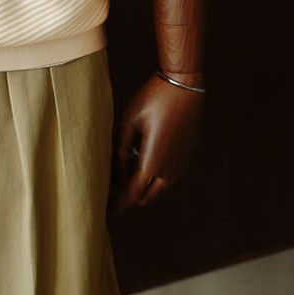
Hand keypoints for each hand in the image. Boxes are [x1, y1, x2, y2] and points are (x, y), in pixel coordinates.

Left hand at [110, 73, 202, 214]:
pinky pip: (168, 176)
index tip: (106, 209)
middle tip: (111, 192)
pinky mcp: (186, 156)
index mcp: (153, 163)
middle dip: (129, 198)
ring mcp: (181, 164)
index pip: (132, 194)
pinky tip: (140, 163)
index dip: (118, 204)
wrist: (184, 85)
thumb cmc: (153, 99)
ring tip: (122, 175)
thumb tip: (116, 172)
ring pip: (158, 188)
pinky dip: (154, 177)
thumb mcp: (129, 122)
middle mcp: (170, 170)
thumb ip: (121, 150)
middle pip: (146, 197)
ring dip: (142, 187)